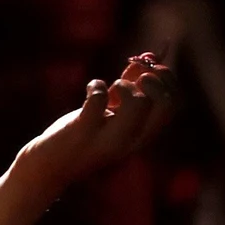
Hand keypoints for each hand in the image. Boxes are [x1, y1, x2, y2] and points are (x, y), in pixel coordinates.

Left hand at [15, 53, 176, 195]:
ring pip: (139, 104)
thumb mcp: (112, 112)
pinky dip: (97, 86)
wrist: (48, 167)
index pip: (175, 104)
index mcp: (143, 134)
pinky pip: (98, 102)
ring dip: (126, 85)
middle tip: (134, 79)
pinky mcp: (83, 132)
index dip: (168, 79)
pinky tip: (91, 89)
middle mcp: (133, 139)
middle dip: (155, 80)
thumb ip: (131, 87)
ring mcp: (109, 138)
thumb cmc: (82, 135)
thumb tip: (148, 57)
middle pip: (167, 104)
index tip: (147, 70)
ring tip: (112, 88)